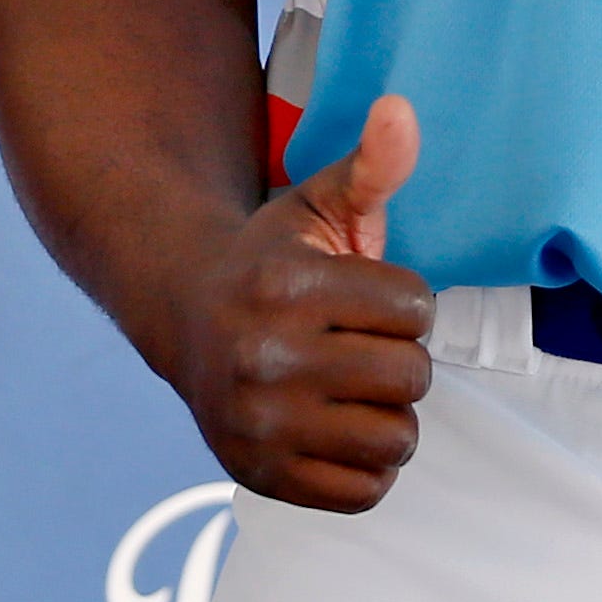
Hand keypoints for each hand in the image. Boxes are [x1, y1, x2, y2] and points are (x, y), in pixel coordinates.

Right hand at [155, 95, 437, 514]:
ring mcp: (260, 424)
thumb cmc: (270, 263)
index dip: (403, 302)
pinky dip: (364, 467)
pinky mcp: (262, 475)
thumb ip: (373, 166)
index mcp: (286, 286)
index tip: (363, 298)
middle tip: (354, 345)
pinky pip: (367, 492)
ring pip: (396, 439)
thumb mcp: (318, 206)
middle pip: (412, 376)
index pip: (416, 308)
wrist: (184, 318)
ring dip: (386, 415)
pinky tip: (333, 428)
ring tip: (347, 388)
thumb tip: (403, 108)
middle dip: (398, 357)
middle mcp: (266, 357)